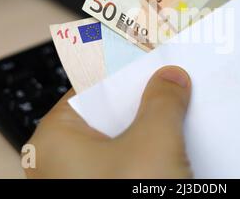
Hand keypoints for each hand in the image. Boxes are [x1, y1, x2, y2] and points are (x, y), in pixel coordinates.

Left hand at [25, 66, 191, 177]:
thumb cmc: (131, 198)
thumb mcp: (153, 142)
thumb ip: (163, 101)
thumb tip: (172, 78)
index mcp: (57, 137)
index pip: (93, 84)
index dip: (127, 67)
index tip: (156, 55)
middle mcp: (64, 158)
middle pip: (110, 111)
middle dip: (146, 96)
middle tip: (176, 78)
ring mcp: (84, 179)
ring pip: (124, 138)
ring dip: (153, 123)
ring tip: (183, 103)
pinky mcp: (108, 189)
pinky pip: (130, 161)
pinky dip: (152, 148)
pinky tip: (178, 139)